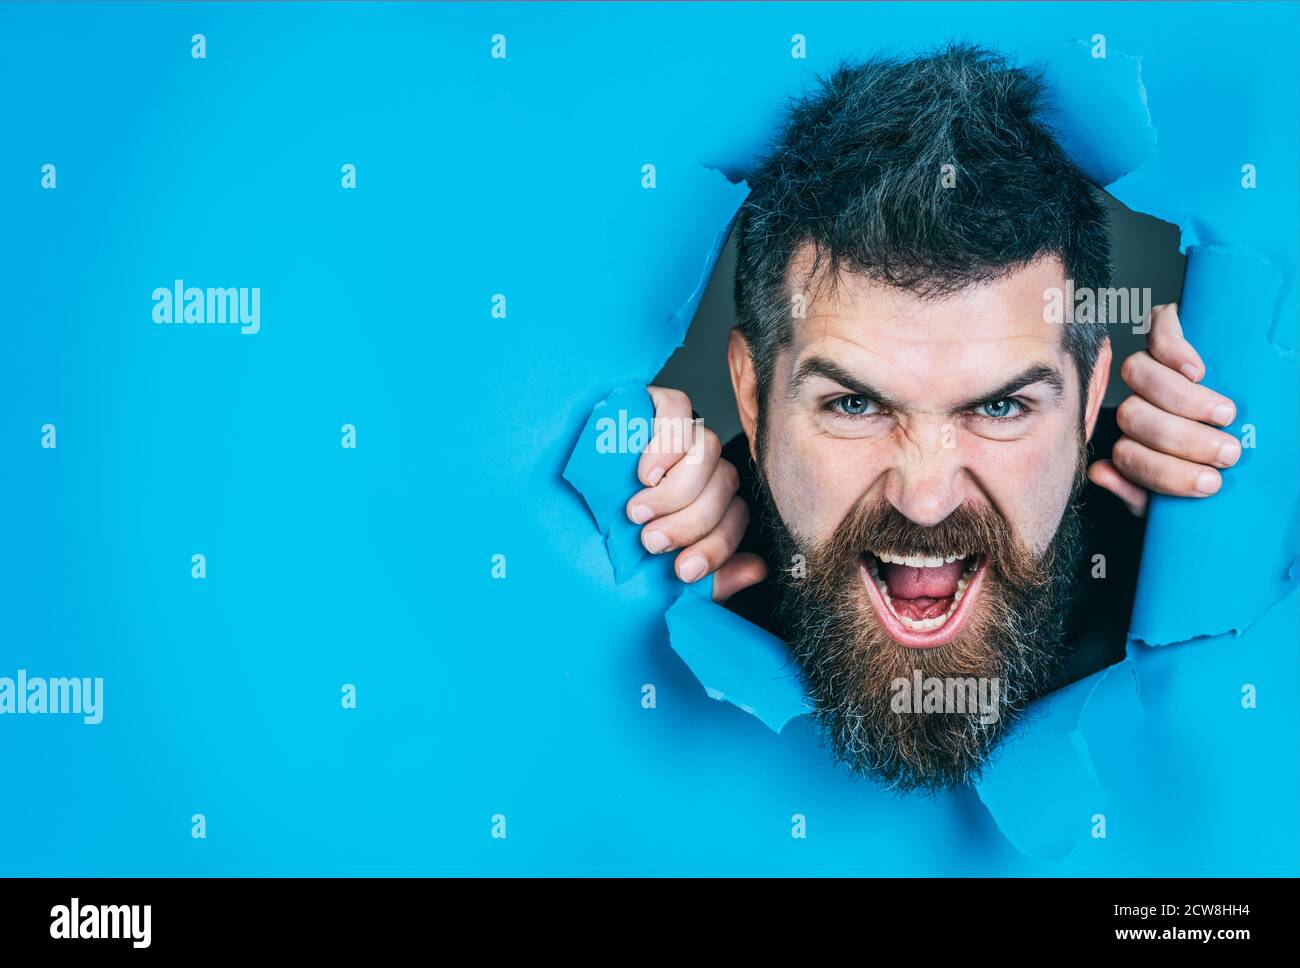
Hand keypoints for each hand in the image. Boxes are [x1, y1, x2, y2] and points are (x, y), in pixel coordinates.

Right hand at [626, 386, 767, 600]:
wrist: (557, 501)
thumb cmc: (608, 537)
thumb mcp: (655, 569)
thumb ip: (708, 577)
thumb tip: (754, 570)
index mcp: (709, 499)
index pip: (735, 517)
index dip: (714, 547)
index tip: (681, 571)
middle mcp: (703, 463)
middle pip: (724, 484)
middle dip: (690, 522)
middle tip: (650, 541)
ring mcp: (682, 431)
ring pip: (707, 448)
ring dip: (675, 489)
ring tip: (637, 510)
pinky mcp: (657, 403)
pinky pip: (679, 409)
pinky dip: (666, 442)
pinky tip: (644, 471)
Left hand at [1089, 303, 1240, 516]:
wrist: (1227, 421)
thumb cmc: (1206, 458)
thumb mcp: (1175, 485)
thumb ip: (1138, 490)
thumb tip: (1101, 473)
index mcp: (1135, 443)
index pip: (1127, 456)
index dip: (1164, 471)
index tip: (1210, 481)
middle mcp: (1135, 407)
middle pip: (1134, 417)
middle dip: (1184, 439)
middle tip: (1226, 451)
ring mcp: (1147, 370)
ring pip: (1139, 376)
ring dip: (1184, 400)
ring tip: (1224, 415)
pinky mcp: (1164, 334)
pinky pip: (1157, 332)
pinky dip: (1173, 351)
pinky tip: (1197, 371)